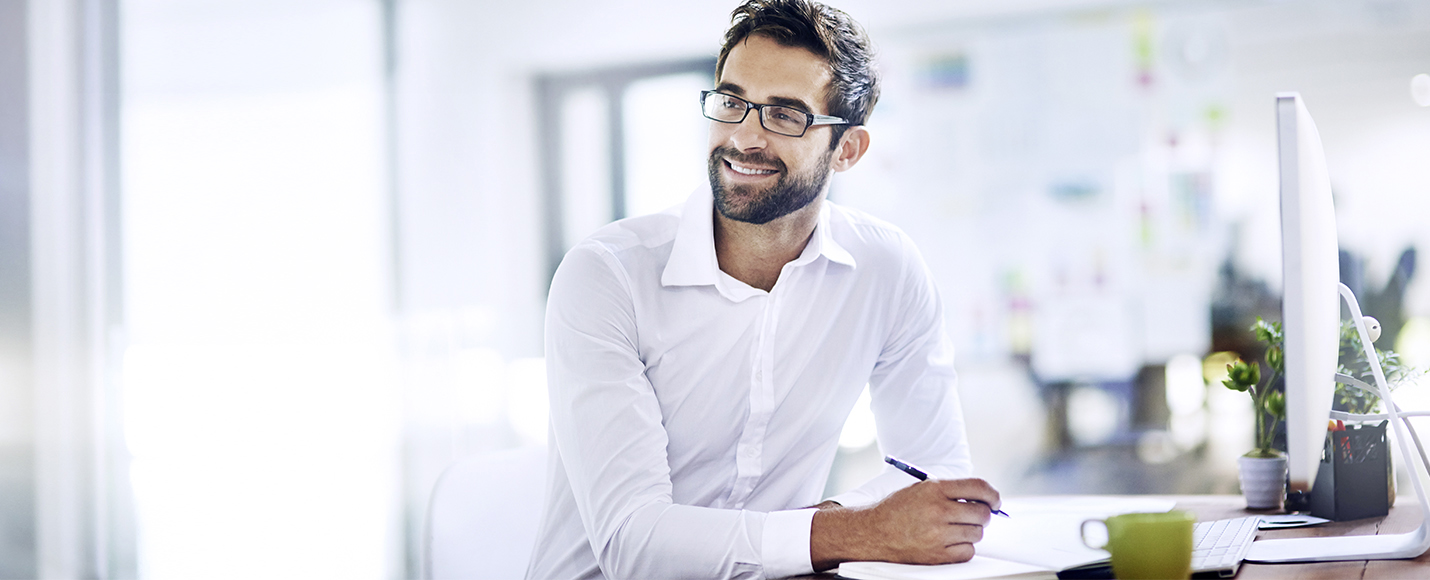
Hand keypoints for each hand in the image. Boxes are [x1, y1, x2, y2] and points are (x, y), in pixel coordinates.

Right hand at [810, 478, 999, 569]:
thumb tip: (983, 499)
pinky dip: (964, 548)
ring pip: (977, 533)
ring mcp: (938, 534)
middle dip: (984, 514)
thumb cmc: (897, 510)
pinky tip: (951, 541)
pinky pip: (968, 552)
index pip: (978, 488)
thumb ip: (950, 491)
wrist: (873, 532)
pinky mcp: (937, 555)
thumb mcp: (921, 489)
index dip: (992, 494)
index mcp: (934, 489)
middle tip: (976, 516)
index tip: (995, 500)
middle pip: (982, 513)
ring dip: (971, 531)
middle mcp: (938, 510)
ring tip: (956, 529)